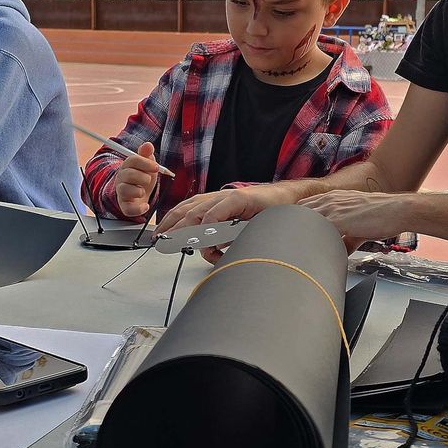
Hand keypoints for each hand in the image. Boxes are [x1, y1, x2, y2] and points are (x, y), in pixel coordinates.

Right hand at [112, 142, 160, 218]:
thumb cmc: (142, 177)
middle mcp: (122, 179)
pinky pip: (127, 209)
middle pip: (128, 174)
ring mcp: (122, 193)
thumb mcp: (147, 165)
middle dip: (142, 176)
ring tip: (143, 191)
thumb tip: (148, 144)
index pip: (132, 160)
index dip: (145, 163)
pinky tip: (146, 206)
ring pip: (124, 190)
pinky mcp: (125, 206)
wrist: (140, 195)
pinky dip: (138, 209)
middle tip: (149, 179)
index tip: (156, 167)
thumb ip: (146, 155)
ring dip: (138, 190)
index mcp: (127, 166)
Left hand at [158, 185, 303, 261]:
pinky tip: (206, 236)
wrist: (287, 201)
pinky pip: (219, 211)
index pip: (184, 211)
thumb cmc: (262, 215)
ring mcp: (227, 197)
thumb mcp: (236, 229)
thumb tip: (209, 250)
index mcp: (213, 204)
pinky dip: (210, 224)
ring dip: (187, 229)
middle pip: (186, 212)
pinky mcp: (239, 198)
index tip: (160, 238)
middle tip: (163, 243)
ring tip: (180, 244)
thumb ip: (221, 238)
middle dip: (172, 228)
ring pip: (199, 212)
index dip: (169, 224)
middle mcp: (216, 198)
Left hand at [298, 190, 412, 245]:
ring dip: (297, 234)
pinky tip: (305, 251)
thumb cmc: (383, 216)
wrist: (397, 210)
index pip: (304, 206)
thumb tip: (342, 252)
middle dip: (291, 227)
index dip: (295, 219)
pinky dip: (310, 240)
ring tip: (291, 249)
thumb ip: (348, 239)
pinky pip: (317, 229)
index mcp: (333, 199)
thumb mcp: (360, 226)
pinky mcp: (338, 220)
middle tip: (286, 243)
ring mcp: (332, 209)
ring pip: (304, 220)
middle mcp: (330, 201)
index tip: (290, 232)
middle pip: (298, 212)